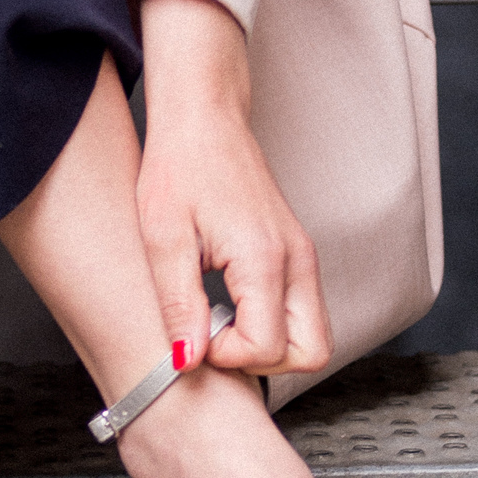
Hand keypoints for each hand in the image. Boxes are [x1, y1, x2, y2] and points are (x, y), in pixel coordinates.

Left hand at [135, 0, 331, 375]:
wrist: (203, 115)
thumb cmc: (179, 166)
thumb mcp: (163, 238)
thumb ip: (179, 304)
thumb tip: (187, 361)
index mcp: (264, 257)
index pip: (269, 347)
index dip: (227, 356)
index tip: (192, 333)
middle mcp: (297, 259)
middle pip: (312, 352)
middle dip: (263, 362)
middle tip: (214, 336)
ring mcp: (303, 254)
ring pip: (313, 334)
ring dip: (270, 344)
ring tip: (219, 318)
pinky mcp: (298, 251)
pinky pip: (302, 310)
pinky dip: (273, 322)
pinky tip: (229, 302)